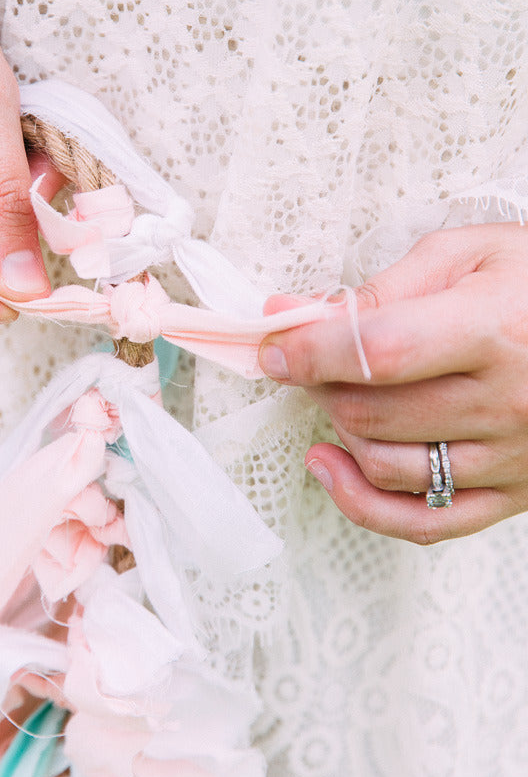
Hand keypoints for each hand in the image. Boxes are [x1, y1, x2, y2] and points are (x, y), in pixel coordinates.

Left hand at [258, 224, 527, 543]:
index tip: (272, 345)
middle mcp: (506, 403)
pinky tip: (329, 465)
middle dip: (319, 384)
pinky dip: (360, 503)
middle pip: (370, 412)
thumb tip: (294, 311)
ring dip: (339, 431)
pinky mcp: (513, 496)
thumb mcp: (471, 253)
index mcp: (494, 331)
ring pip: (385, 466)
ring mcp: (511, 458)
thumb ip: (385, 284)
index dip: (308, 351)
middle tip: (311, 357)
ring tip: (335, 396)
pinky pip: (422, 522)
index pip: (376, 353)